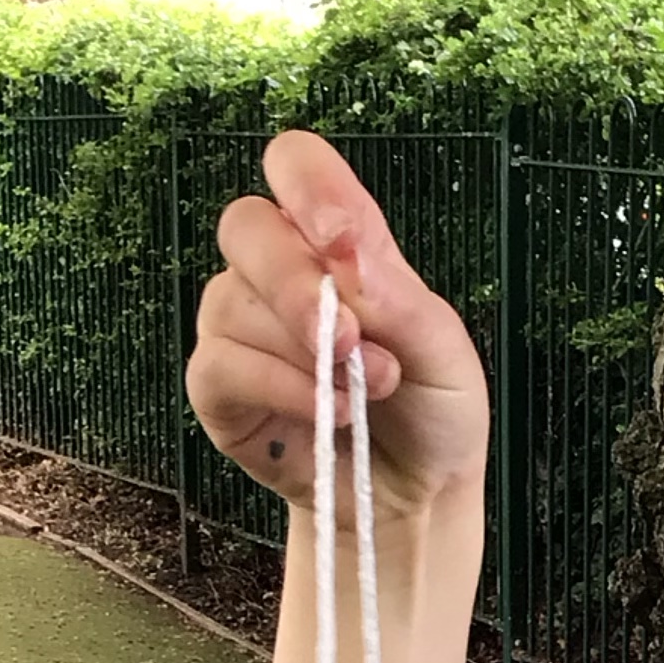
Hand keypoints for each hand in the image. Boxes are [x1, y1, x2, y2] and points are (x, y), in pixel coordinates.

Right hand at [186, 128, 488, 519]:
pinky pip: (220, 365)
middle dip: (296, 284)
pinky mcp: (219, 388)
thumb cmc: (431, 411)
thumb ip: (399, 298)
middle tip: (351, 340)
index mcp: (335, 242)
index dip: (308, 188)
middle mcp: (278, 272)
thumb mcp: (444, 350)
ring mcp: (241, 326)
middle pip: (245, 226)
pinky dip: (277, 388)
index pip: (295, 166)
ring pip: (231, 303)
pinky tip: (326, 413)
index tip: (340, 240)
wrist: (414, 496)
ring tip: (364, 396)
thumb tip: (347, 258)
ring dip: (305, 356)